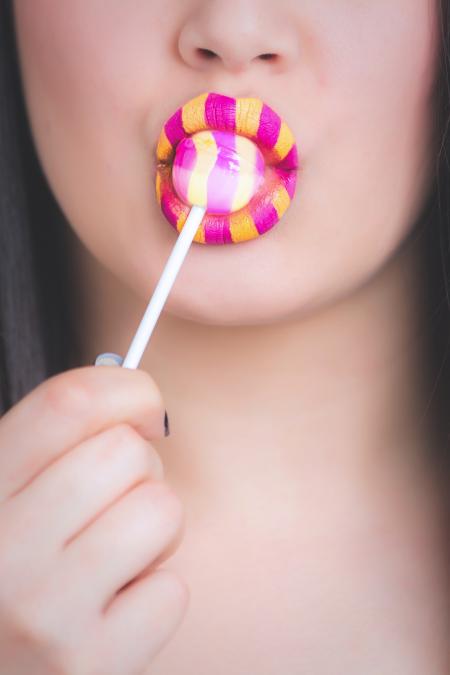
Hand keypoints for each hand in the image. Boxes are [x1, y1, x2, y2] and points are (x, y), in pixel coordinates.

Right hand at [0, 365, 187, 674]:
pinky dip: (154, 595)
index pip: (68, 403)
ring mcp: (44, 613)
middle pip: (127, 452)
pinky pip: (171, 590)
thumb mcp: (8, 498)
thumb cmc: (12, 574)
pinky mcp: (87, 664)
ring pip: (162, 511)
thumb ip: (50, 449)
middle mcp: (3, 550)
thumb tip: (138, 402)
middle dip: (139, 470)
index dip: (126, 388)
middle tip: (113, 503)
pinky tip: (113, 610)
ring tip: (114, 558)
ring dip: (153, 531)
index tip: (145, 408)